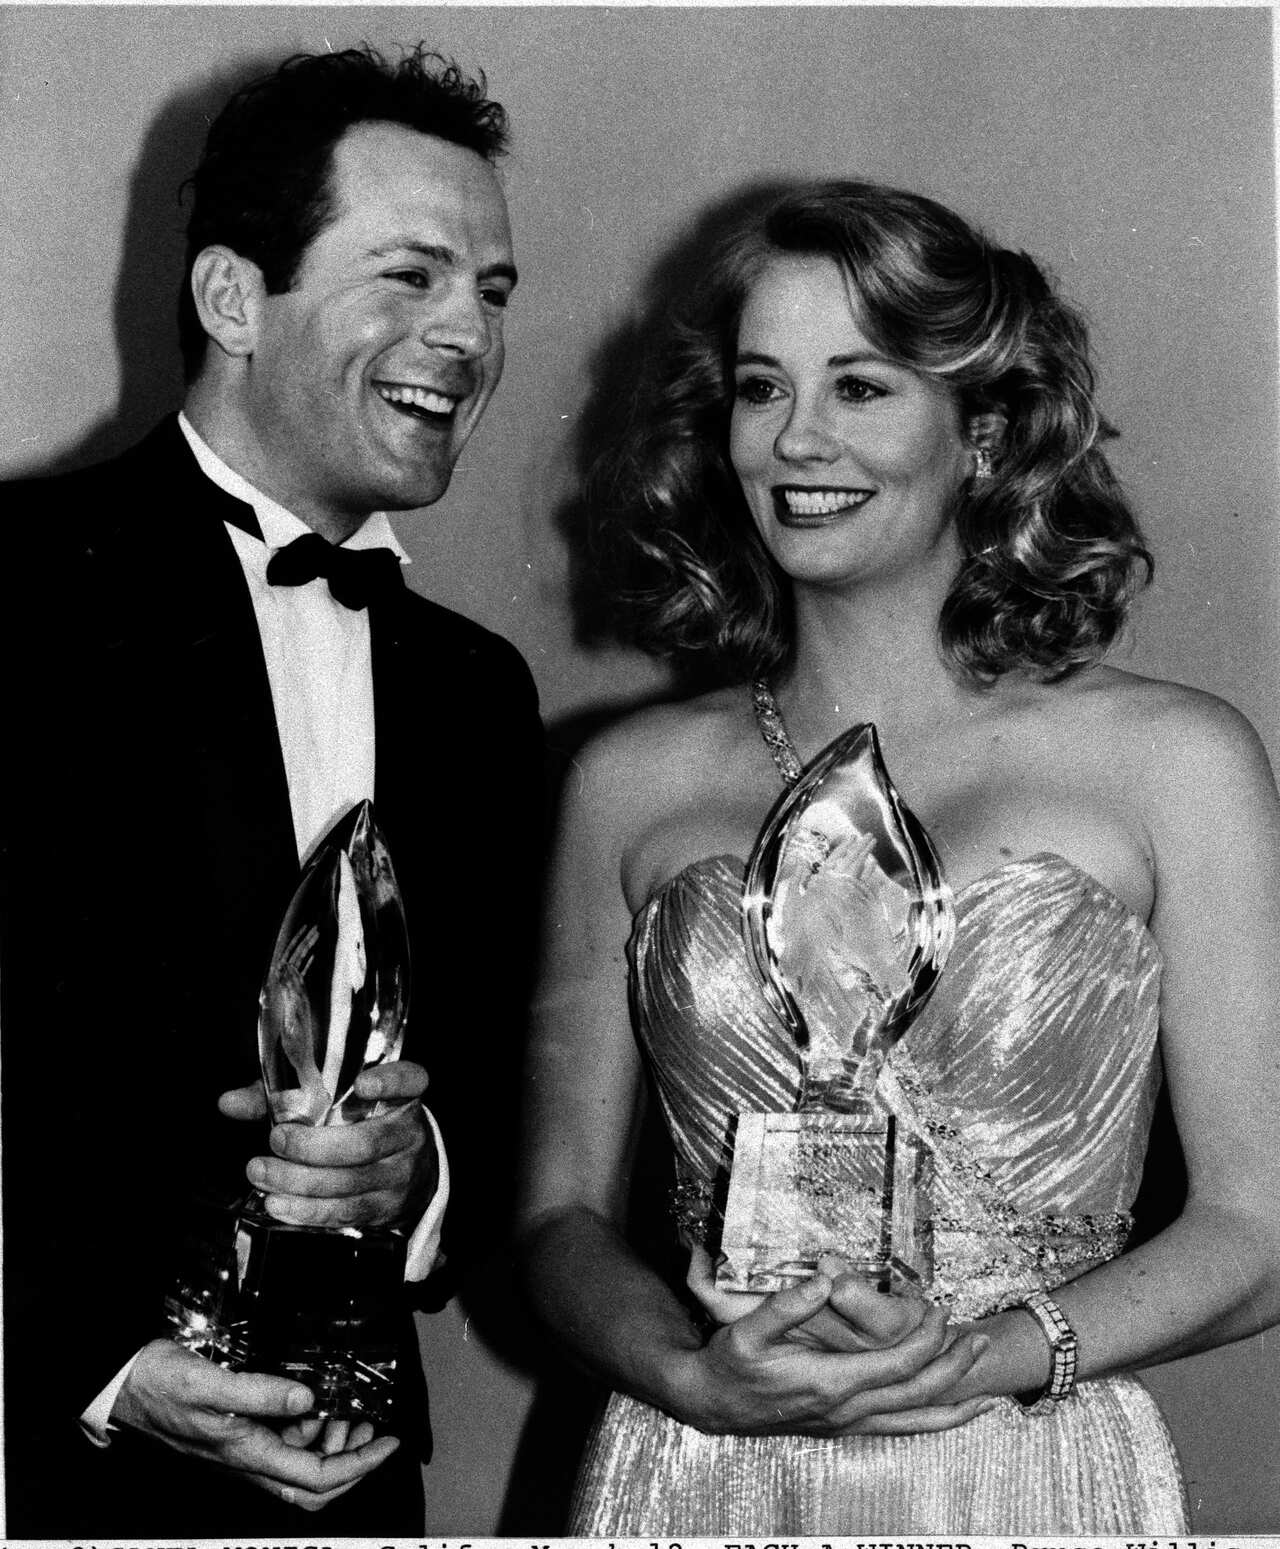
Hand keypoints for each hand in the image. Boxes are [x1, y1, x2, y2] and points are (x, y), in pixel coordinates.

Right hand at [112, 1341, 397, 1509]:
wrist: (126, 1383)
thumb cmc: (162, 1385)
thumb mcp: (213, 1384)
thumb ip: (261, 1393)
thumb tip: (309, 1401)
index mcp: (248, 1454)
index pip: (316, 1479)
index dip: (359, 1465)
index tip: (389, 1442)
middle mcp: (250, 1459)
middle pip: (314, 1486)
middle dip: (353, 1462)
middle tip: (375, 1428)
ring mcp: (245, 1448)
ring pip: (301, 1464)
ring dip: (333, 1444)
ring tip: (350, 1411)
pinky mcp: (240, 1432)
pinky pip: (285, 1443)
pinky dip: (309, 1428)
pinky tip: (315, 1403)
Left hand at [219, 1062, 436, 1229]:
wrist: (408, 1172)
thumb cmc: (361, 1126)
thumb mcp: (336, 1102)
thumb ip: (285, 1097)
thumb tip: (229, 1103)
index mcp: (402, 1096)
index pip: (408, 1080)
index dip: (389, 1082)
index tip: (362, 1084)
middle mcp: (408, 1134)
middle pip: (364, 1143)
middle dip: (313, 1146)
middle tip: (276, 1140)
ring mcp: (401, 1175)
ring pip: (350, 1183)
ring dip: (300, 1182)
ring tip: (261, 1174)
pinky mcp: (387, 1208)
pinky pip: (345, 1212)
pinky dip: (308, 1210)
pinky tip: (279, 1203)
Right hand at [680, 1263, 995, 1436]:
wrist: (711, 1404)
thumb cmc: (729, 1364)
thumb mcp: (747, 1330)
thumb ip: (786, 1305)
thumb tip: (823, 1279)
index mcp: (830, 1382)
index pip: (897, 1365)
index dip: (926, 1339)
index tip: (941, 1309)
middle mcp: (846, 1410)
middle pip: (917, 1393)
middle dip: (954, 1367)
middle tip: (981, 1339)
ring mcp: (847, 1422)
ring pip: (914, 1420)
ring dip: (953, 1402)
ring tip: (989, 1392)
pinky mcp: (843, 1425)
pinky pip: (900, 1428)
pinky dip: (933, 1422)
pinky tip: (952, 1414)